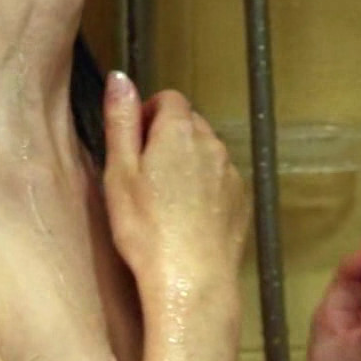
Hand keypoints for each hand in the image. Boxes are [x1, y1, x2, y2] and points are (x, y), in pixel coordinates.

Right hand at [99, 72, 250, 291]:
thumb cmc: (147, 230)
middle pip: (189, 124)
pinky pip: (220, 180)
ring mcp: (231, 173)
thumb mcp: (119, 172)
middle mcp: (212, 144)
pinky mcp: (241, 200)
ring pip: (206, 152)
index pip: (169, 98)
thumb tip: (120, 79)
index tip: (134, 143)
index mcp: (179, 132)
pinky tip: (185, 217)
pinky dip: (204, 188)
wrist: (190, 281)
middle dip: (167, 138)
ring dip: (187, 163)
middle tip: (143, 176)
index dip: (148, 114)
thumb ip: (121, 120)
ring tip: (163, 201)